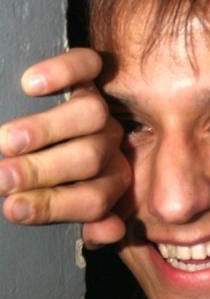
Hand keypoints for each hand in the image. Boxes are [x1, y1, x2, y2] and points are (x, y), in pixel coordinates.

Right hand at [0, 49, 131, 247]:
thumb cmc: (33, 176)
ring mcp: (100, 107)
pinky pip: (86, 66)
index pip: (94, 199)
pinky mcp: (88, 71)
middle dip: (43, 171)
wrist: (20, 139)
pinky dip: (61, 72)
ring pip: (91, 114)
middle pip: (91, 159)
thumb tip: (107, 232)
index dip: (54, 206)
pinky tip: (30, 85)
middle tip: (4, 178)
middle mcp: (109, 145)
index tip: (13, 208)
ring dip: (46, 129)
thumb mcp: (54, 203)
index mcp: (107, 183)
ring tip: (6, 141)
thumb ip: (80, 220)